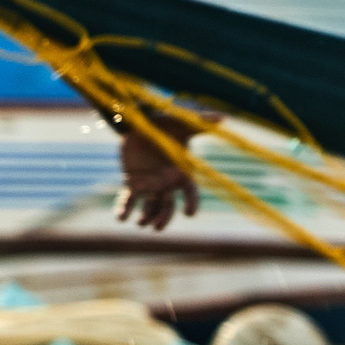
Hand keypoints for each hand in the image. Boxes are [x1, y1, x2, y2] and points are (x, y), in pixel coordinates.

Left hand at [115, 115, 201, 231]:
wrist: (142, 122)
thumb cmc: (167, 123)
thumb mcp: (183, 123)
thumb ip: (201, 122)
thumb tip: (222, 117)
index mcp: (182, 174)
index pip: (190, 193)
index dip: (191, 203)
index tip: (189, 213)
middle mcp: (167, 183)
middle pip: (168, 207)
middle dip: (164, 218)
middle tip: (157, 227)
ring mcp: (150, 185)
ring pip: (150, 207)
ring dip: (146, 217)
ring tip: (140, 223)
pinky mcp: (133, 183)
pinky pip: (129, 200)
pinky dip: (124, 210)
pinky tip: (121, 218)